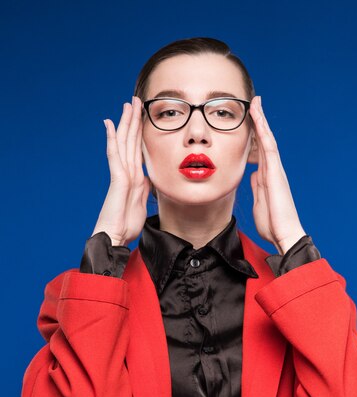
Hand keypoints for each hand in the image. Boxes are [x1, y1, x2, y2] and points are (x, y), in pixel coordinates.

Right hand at [92, 96, 150, 245]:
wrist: (116, 236)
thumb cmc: (126, 224)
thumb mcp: (141, 202)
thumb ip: (144, 187)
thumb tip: (148, 177)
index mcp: (134, 177)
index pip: (137, 148)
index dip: (139, 132)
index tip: (142, 116)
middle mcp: (126, 172)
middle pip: (129, 141)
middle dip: (132, 120)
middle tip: (135, 101)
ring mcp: (120, 174)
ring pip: (122, 142)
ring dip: (125, 123)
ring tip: (127, 105)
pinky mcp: (117, 179)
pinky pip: (114, 154)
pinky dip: (112, 138)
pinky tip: (109, 124)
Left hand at [248, 96, 306, 254]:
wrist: (284, 234)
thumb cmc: (272, 223)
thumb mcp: (259, 201)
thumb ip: (256, 187)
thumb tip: (253, 175)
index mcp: (266, 177)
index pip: (258, 151)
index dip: (253, 135)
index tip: (248, 121)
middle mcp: (272, 170)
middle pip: (264, 140)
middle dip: (258, 121)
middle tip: (253, 103)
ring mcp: (275, 170)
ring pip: (267, 139)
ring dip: (261, 120)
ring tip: (255, 102)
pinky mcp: (275, 172)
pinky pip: (269, 147)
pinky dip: (263, 131)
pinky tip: (258, 118)